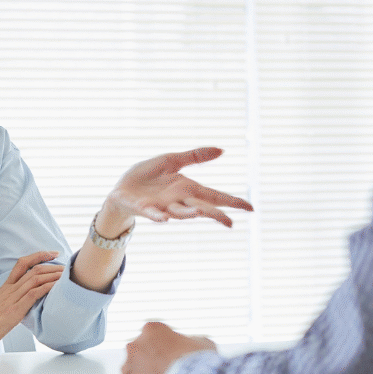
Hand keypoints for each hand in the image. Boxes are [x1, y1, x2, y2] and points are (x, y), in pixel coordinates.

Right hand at [0, 250, 62, 353]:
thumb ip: (11, 301)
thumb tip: (25, 302)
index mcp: (5, 288)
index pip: (22, 264)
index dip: (38, 255)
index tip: (53, 253)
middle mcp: (9, 290)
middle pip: (33, 269)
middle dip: (53, 265)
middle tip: (67, 266)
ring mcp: (11, 299)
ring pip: (35, 279)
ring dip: (54, 275)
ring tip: (66, 275)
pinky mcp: (14, 311)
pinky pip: (33, 294)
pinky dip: (47, 288)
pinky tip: (57, 287)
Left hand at [99, 147, 252, 234]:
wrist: (121, 188)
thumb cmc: (147, 177)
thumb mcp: (172, 161)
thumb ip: (195, 156)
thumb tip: (222, 150)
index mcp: (188, 189)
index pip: (215, 196)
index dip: (232, 202)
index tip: (251, 208)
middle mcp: (178, 201)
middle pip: (201, 209)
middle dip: (215, 215)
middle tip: (231, 223)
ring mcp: (162, 206)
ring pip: (179, 213)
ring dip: (189, 214)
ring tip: (199, 215)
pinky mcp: (144, 208)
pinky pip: (153, 214)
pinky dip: (159, 217)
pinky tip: (165, 218)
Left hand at [122, 321, 216, 373]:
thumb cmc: (197, 362)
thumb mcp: (200, 342)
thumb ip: (188, 341)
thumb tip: (190, 346)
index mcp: (151, 330)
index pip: (152, 336)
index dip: (163, 347)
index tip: (171, 355)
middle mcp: (135, 346)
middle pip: (139, 353)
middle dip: (150, 362)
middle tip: (166, 372)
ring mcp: (129, 368)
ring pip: (133, 373)